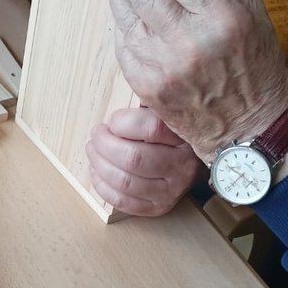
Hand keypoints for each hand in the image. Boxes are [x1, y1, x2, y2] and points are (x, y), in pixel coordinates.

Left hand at [86, 107, 204, 215]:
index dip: (122, 122)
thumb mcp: (166, 112)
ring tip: (92, 150)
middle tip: (95, 135)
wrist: (194, 162)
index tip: (112, 120)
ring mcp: (172, 190)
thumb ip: (148, 103)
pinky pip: (124, 201)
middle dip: (104, 145)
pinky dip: (103, 187)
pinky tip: (97, 172)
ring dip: (99, 165)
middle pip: (133, 158)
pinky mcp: (159, 207)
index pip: (150, 128)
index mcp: (185, 136)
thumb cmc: (172, 132)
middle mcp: (182, 166)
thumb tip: (123, 80)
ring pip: (125, 181)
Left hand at [107, 0, 287, 163]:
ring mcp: (162, 67)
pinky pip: (123, 43)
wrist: (247, 128)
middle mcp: (189, 42)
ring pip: (125, 15)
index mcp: (222, 18)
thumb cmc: (254, 66)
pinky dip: (121, 23)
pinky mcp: (145, 86)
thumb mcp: (255, 10)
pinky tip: (126, 12)